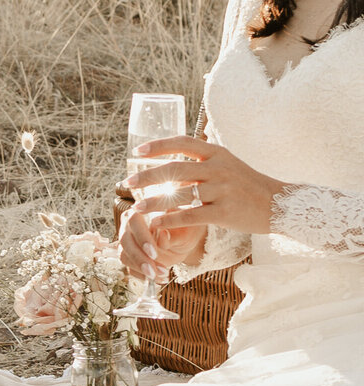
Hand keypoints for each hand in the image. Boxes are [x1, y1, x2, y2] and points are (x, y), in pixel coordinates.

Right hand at [119, 204, 206, 281]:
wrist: (186, 238)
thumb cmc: (185, 228)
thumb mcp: (185, 229)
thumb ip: (173, 233)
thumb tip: (163, 235)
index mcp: (141, 212)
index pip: (134, 222)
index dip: (142, 238)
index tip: (154, 253)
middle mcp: (130, 226)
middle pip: (125, 242)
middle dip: (139, 258)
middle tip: (153, 271)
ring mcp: (128, 242)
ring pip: (124, 256)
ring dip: (141, 268)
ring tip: (161, 274)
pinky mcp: (130, 257)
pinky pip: (130, 268)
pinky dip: (143, 276)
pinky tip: (158, 279)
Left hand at [121, 135, 287, 237]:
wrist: (278, 204)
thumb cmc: (246, 186)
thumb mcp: (226, 165)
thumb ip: (201, 162)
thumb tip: (171, 159)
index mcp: (217, 154)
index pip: (183, 143)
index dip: (159, 146)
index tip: (138, 152)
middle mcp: (218, 168)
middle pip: (175, 168)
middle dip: (147, 175)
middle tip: (128, 182)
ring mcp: (222, 190)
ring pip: (179, 194)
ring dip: (154, 202)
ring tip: (136, 207)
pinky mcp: (224, 212)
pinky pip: (190, 215)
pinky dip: (170, 219)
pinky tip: (156, 222)